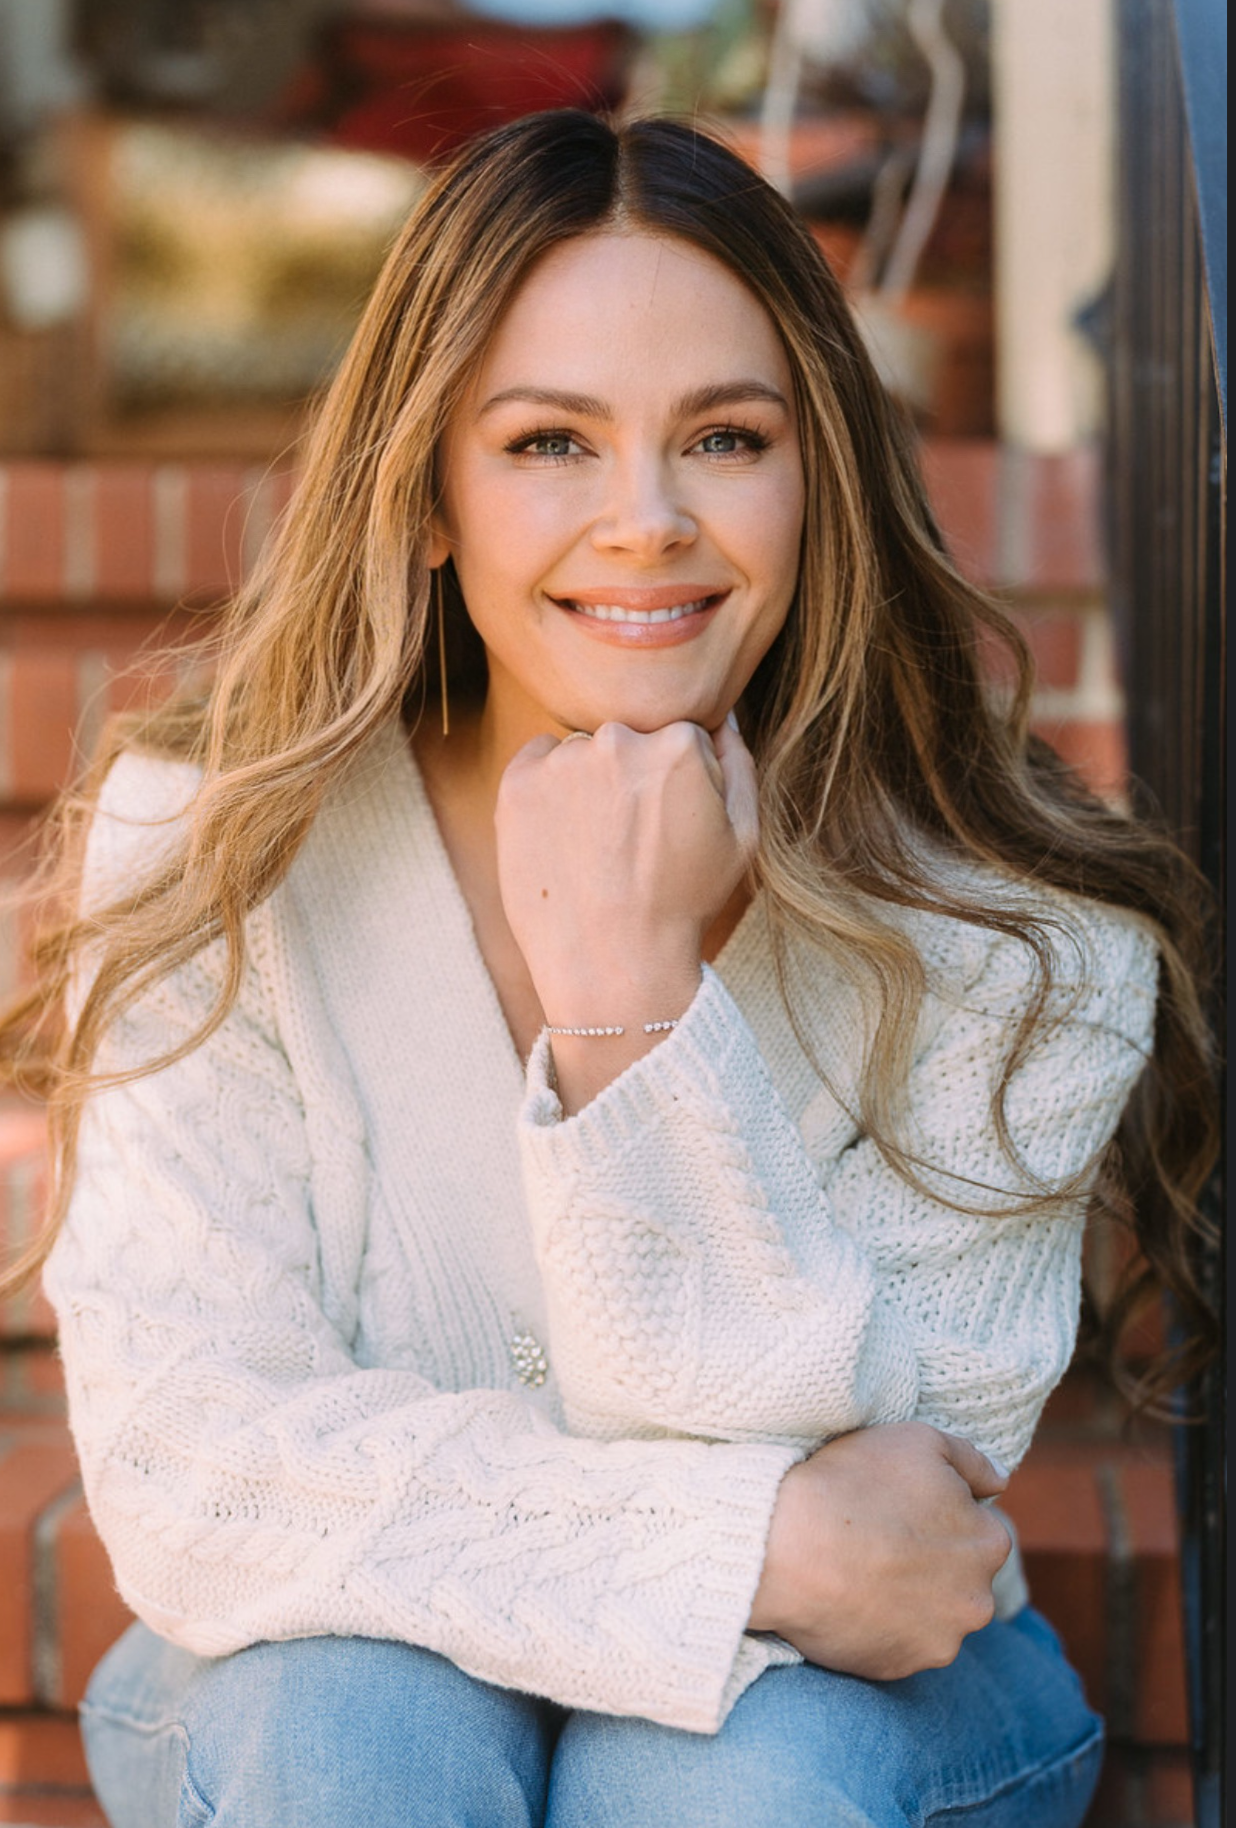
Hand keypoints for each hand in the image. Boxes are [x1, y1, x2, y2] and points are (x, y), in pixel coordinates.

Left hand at [495, 717, 757, 1105]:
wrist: (611, 963)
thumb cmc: (682, 904)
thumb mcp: (741, 837)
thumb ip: (736, 762)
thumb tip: (722, 716)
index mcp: (679, 744)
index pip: (678, 736)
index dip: (676, 784)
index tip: (668, 826)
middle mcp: (618, 739)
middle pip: (627, 739)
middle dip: (631, 777)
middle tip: (630, 841)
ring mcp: (563, 760)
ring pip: (581, 751)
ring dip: (587, 782)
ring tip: (596, 847)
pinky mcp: (517, 783)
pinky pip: (537, 760)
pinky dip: (547, 787)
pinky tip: (564, 837)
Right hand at [748, 1422, 1011, 1679]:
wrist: (786, 1545)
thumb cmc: (854, 1484)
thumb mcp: (919, 1441)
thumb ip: (973, 1460)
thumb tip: (999, 1483)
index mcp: (989, 1543)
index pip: (980, 1529)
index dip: (941, 1515)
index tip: (904, 1508)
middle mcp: (976, 1600)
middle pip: (961, 1577)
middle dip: (932, 1560)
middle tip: (881, 1536)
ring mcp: (939, 1641)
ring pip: (931, 1614)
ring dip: (909, 1596)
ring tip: (860, 1568)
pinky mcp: (899, 1669)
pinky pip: (897, 1643)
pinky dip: (879, 1624)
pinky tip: (849, 1597)